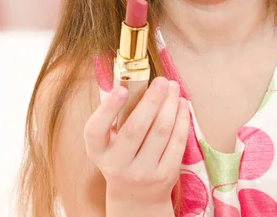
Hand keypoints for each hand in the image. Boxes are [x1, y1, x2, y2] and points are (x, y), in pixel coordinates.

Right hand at [84, 77, 188, 209]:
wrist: (135, 198)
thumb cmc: (122, 156)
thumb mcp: (110, 141)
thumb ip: (117, 115)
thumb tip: (133, 79)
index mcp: (99, 151)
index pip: (95, 131)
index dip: (108, 108)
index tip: (122, 89)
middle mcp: (117, 165)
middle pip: (136, 128)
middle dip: (152, 99)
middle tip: (162, 80)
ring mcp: (142, 173)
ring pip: (161, 131)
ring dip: (170, 104)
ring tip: (173, 87)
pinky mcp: (165, 175)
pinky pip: (177, 141)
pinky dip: (182, 118)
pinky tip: (182, 104)